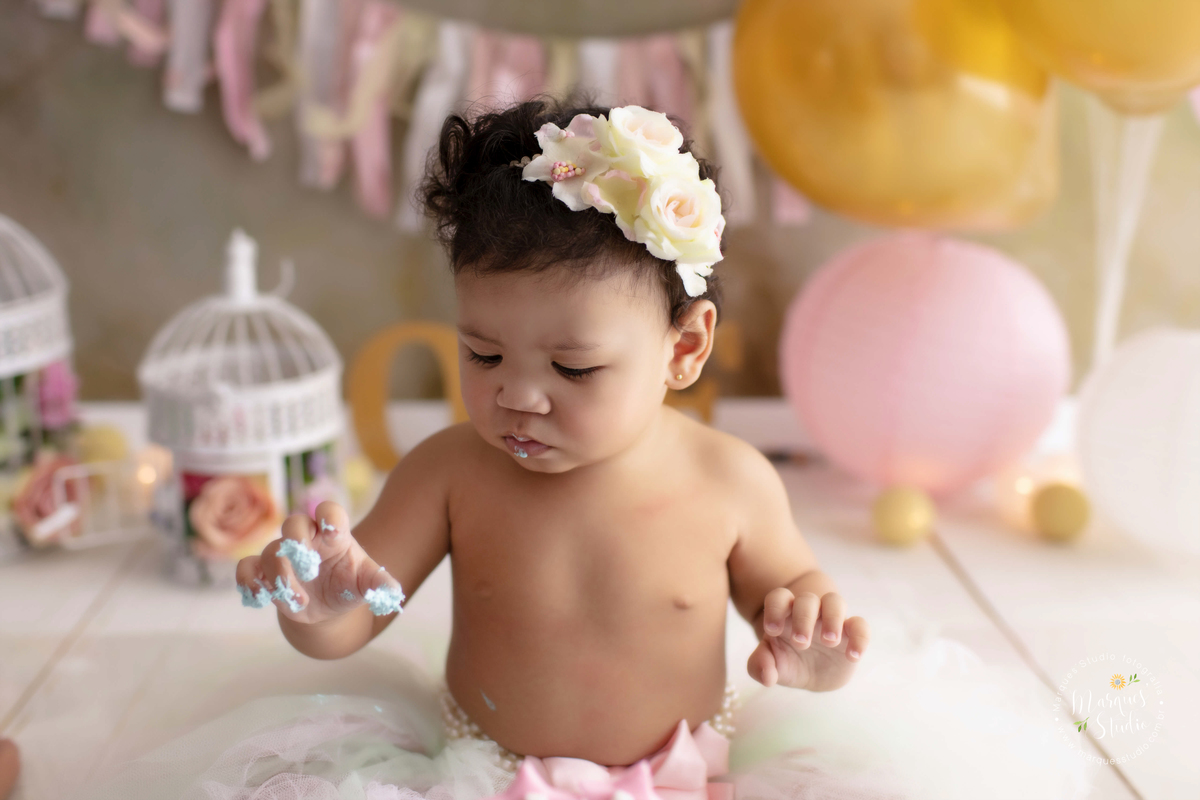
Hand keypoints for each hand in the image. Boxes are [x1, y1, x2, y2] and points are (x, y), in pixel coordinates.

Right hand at [235, 500, 404, 623]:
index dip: (329, 516)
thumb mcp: (367, 585)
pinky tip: (261, 598)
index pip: (330, 512)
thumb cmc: (349, 586)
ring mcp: (283, 554)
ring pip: (271, 551)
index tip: (332, 533)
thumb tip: (393, 593)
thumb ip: (380, 585)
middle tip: (309, 569)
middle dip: (297, 542)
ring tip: (299, 602)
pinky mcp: (264, 572)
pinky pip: (247, 567)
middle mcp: (307, 539)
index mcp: (334, 535)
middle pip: (294, 523)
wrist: (328, 608)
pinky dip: (249, 581)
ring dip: (282, 578)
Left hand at [747, 589, 868, 691]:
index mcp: (785, 614)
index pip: (779, 597)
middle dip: (803, 617)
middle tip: (801, 643)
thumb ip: (760, 667)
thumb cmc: (787, 662)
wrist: (812, 675)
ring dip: (833, 618)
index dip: (774, 608)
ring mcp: (831, 620)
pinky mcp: (851, 634)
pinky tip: (852, 656)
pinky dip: (860, 638)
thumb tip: (766, 676)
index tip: (772, 631)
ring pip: (835, 601)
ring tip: (829, 641)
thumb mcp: (771, 666)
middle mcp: (809, 612)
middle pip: (808, 599)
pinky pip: (860, 626)